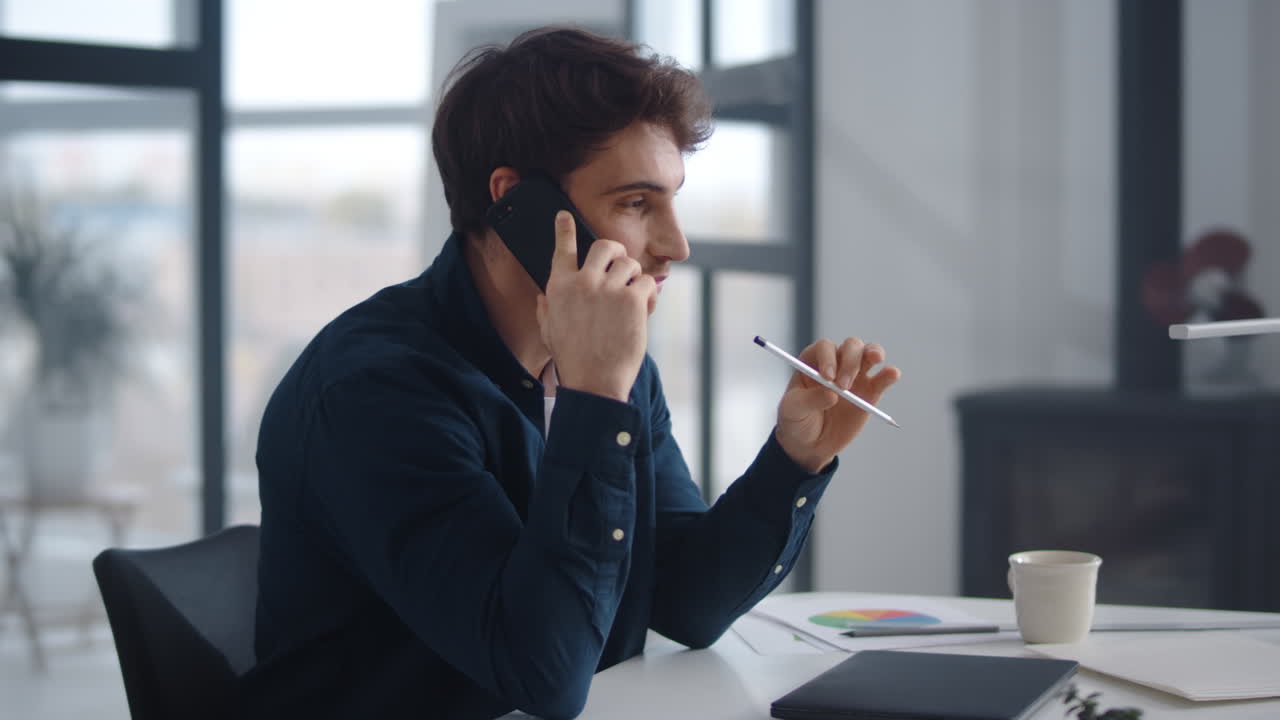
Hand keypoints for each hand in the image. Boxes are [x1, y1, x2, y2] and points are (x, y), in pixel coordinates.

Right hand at [537, 211, 655, 402]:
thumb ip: (547, 308)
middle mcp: (583, 282)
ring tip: (632, 299)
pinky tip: (645, 309)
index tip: (564, 215)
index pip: (562, 249)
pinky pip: (647, 281)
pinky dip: (650, 293)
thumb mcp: (549, 331)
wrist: (594, 383)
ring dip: (634, 278)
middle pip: (604, 246)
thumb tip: (545, 296)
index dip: (564, 229)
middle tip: (620, 265)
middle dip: (616, 253)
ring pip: (629, 263)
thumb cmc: (573, 359)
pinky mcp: (632, 300)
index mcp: (559, 288)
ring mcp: (608, 289)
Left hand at [774, 338, 900, 472]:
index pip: (825, 347)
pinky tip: (892, 374)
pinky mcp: (870, 393)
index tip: (827, 377)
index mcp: (813, 361)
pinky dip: (889, 374)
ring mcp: (855, 376)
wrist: (809, 444)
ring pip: (869, 353)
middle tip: (843, 386)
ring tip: (876, 360)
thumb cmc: (796, 419)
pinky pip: (882, 379)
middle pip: (850, 346)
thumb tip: (832, 394)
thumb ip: (811, 400)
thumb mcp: (794, 410)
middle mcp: (836, 363)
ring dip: (874, 352)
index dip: (828, 357)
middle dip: (850, 361)